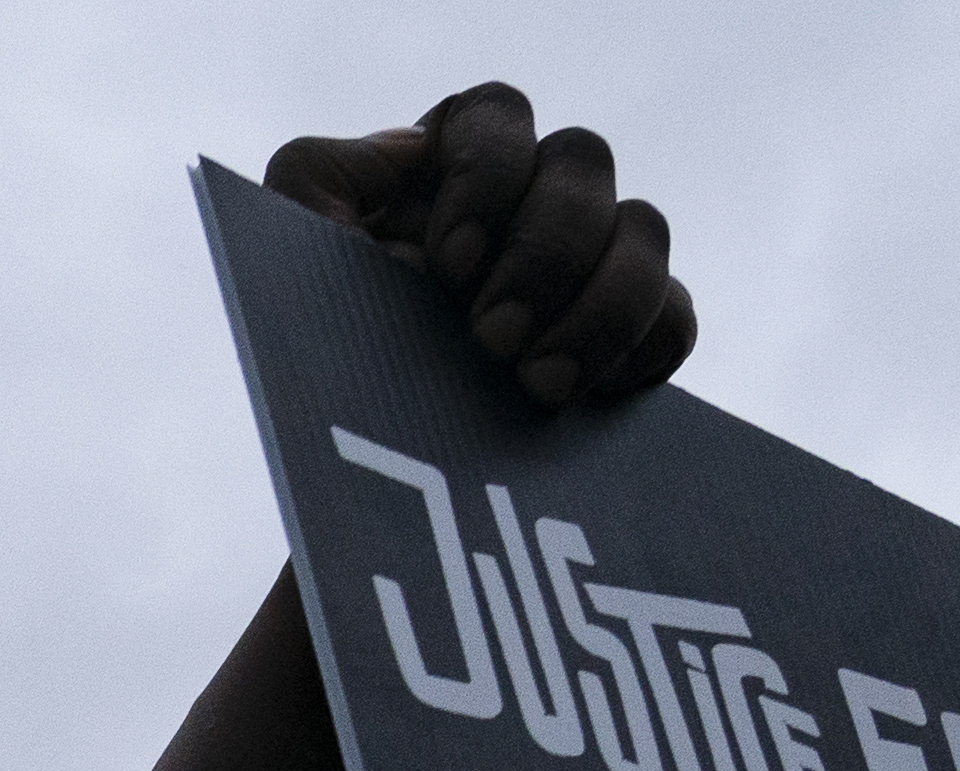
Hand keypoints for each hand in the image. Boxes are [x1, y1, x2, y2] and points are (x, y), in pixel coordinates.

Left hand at [265, 82, 695, 408]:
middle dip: (545, 251)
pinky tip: (585, 399)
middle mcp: (532, 198)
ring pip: (645, 229)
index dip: (487, 177)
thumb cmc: (319, 345)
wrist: (359, 465)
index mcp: (452, 165)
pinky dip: (641, 347)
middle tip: (492, 340)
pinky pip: (673, 318)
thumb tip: (412, 147)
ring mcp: (591, 263)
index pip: (498, 115)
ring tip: (539, 386)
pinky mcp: (629, 336)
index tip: (448, 261)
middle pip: (584, 160)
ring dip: (603, 304)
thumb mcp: (286, 259)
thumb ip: (316, 173)